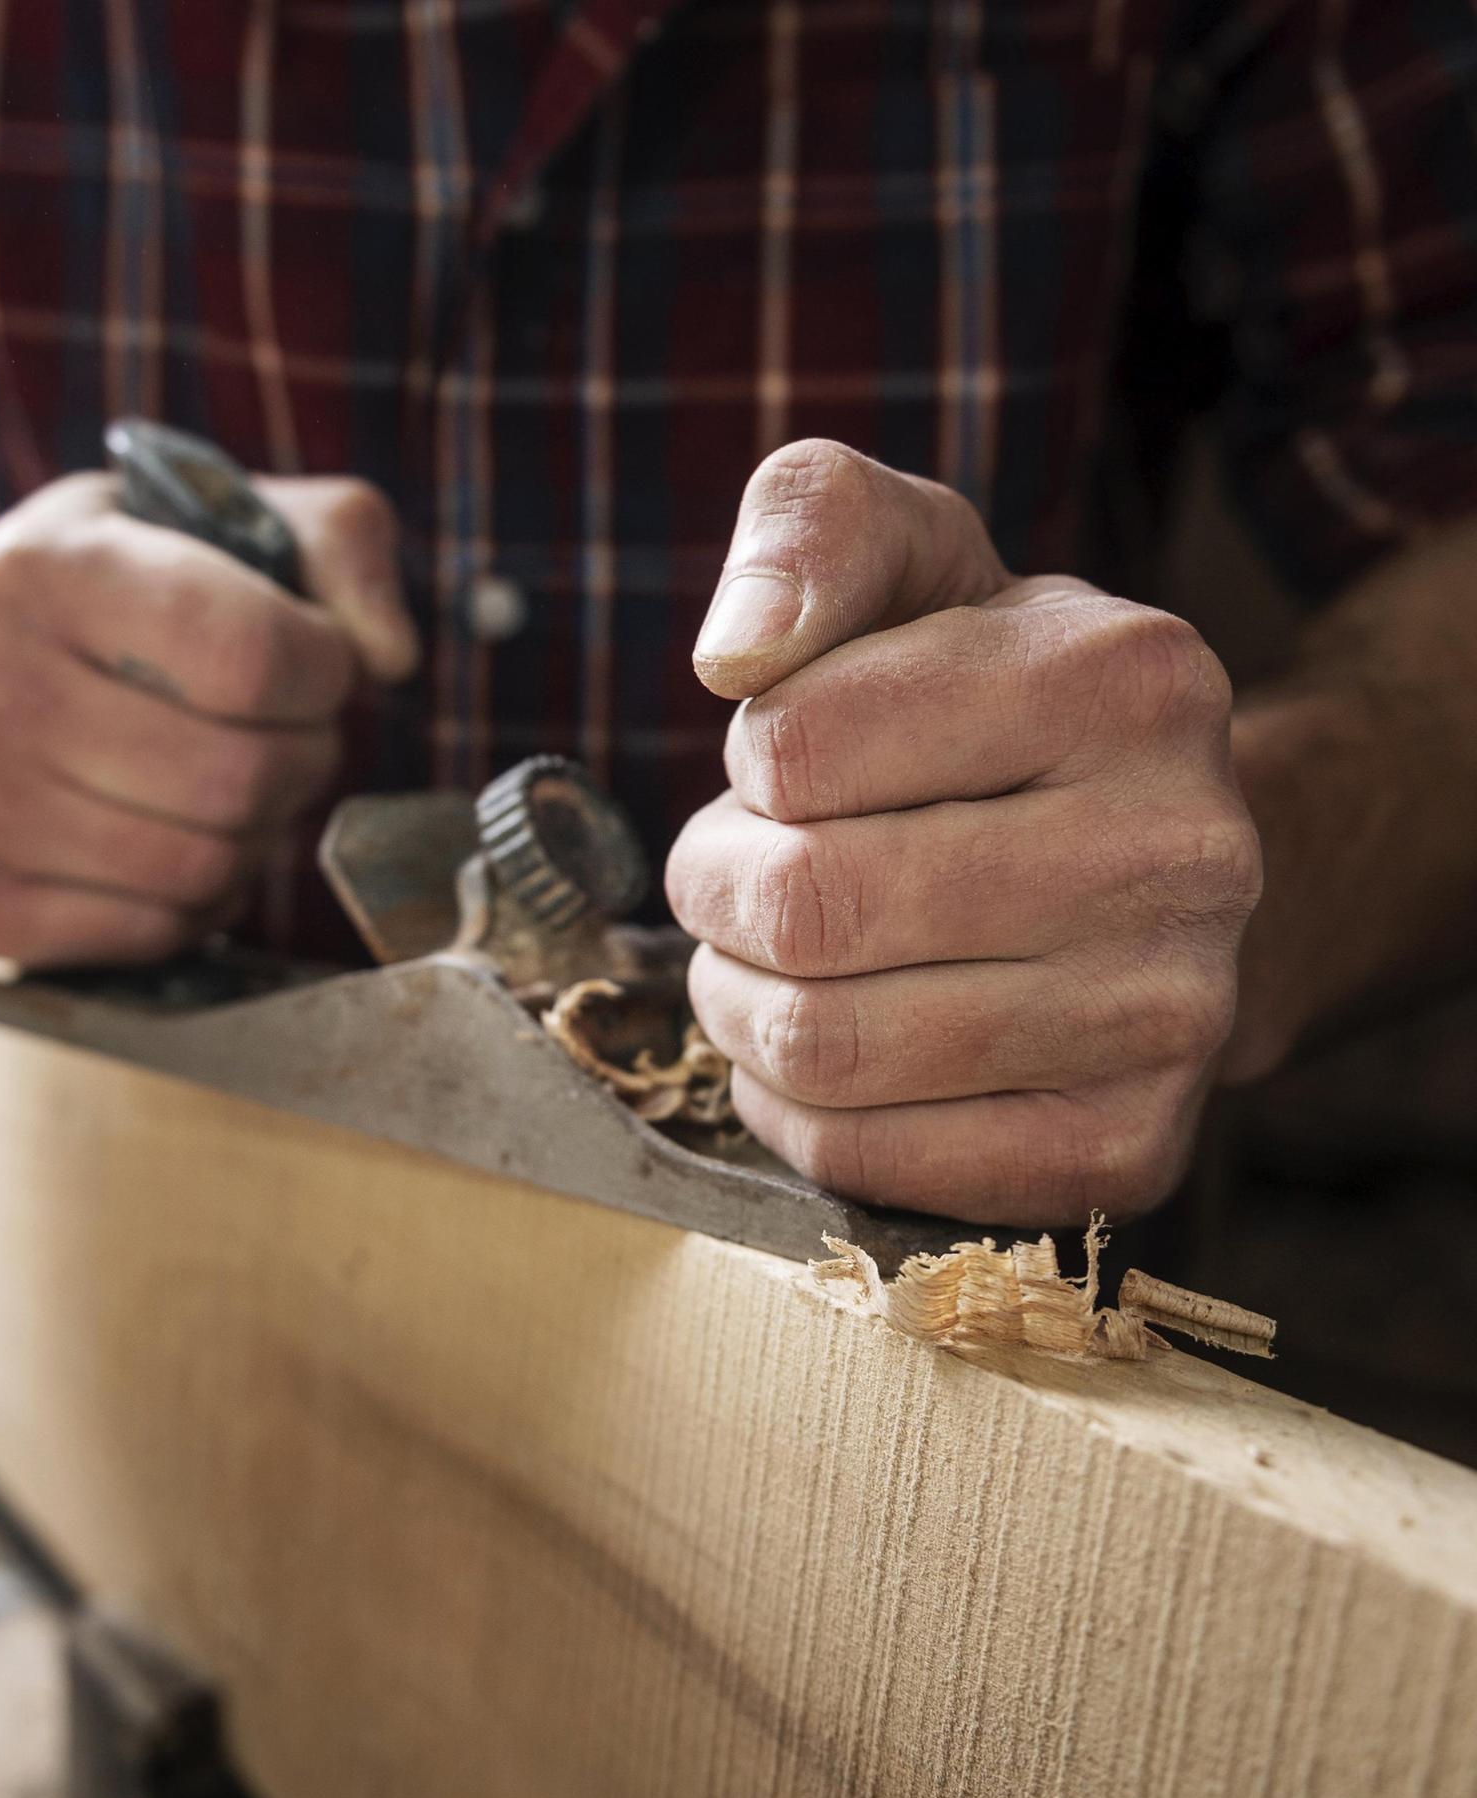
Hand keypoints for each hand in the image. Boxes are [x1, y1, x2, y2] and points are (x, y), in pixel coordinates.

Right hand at [0, 470, 414, 963]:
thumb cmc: (93, 608)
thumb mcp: (209, 519)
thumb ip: (338, 542)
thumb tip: (389, 656)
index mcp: (45, 570)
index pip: (250, 654)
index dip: (324, 671)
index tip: (316, 662)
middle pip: (237, 776)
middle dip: (301, 760)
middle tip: (283, 735)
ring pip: (202, 868)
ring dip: (255, 838)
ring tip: (231, 790)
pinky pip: (154, 933)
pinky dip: (196, 903)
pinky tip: (171, 847)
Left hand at [666, 441, 1262, 1223]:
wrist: (1143, 858)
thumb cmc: (985, 704)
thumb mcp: (914, 562)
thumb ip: (810, 533)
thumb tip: (736, 651)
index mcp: (1126, 678)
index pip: (794, 747)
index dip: (750, 764)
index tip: (792, 763)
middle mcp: (1180, 852)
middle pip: (806, 908)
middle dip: (721, 890)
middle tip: (745, 874)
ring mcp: (1168, 1016)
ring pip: (822, 1046)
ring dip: (742, 1002)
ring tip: (775, 958)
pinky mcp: (1123, 1149)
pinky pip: (862, 1161)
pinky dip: (794, 1108)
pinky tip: (831, 1044)